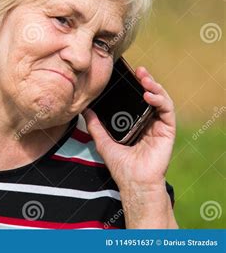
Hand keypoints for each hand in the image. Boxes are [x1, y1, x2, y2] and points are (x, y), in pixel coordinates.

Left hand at [82, 66, 175, 190]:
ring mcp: (159, 126)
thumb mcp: (103, 141)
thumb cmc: (120, 165)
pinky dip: (160, 100)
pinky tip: (148, 95)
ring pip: (161, 99)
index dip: (134, 85)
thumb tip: (84, 110)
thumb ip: (95, 126)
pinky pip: (167, 111)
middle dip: (146, 80)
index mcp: (136, 122)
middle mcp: (149, 122)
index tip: (127, 74)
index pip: (137, 99)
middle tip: (139, 70)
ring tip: (144, 78)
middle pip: (151, 95)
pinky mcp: (167, 131)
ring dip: (154, 86)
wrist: (133, 182)